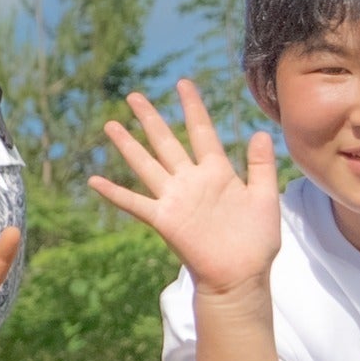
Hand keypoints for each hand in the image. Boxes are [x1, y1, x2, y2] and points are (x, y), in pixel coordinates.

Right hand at [88, 80, 279, 295]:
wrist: (240, 276)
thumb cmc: (256, 242)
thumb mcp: (265, 198)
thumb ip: (261, 166)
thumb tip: (260, 132)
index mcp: (216, 172)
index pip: (202, 131)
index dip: (192, 107)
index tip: (183, 83)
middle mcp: (191, 180)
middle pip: (166, 142)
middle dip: (150, 118)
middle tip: (133, 96)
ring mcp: (175, 199)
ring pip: (146, 164)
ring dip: (127, 146)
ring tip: (111, 125)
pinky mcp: (164, 220)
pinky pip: (135, 203)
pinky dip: (114, 193)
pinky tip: (94, 181)